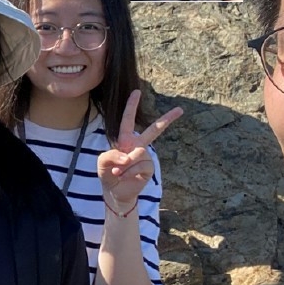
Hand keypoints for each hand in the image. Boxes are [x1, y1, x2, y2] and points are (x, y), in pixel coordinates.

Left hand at [98, 91, 182, 213]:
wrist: (114, 192)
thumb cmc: (108, 174)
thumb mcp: (102, 162)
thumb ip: (111, 155)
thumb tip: (128, 156)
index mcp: (125, 140)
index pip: (128, 120)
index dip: (131, 105)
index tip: (137, 92)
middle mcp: (138, 146)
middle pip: (154, 130)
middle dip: (167, 119)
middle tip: (180, 108)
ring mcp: (145, 156)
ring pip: (138, 153)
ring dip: (124, 165)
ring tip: (118, 173)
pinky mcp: (149, 168)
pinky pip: (140, 165)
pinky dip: (129, 172)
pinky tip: (125, 177)